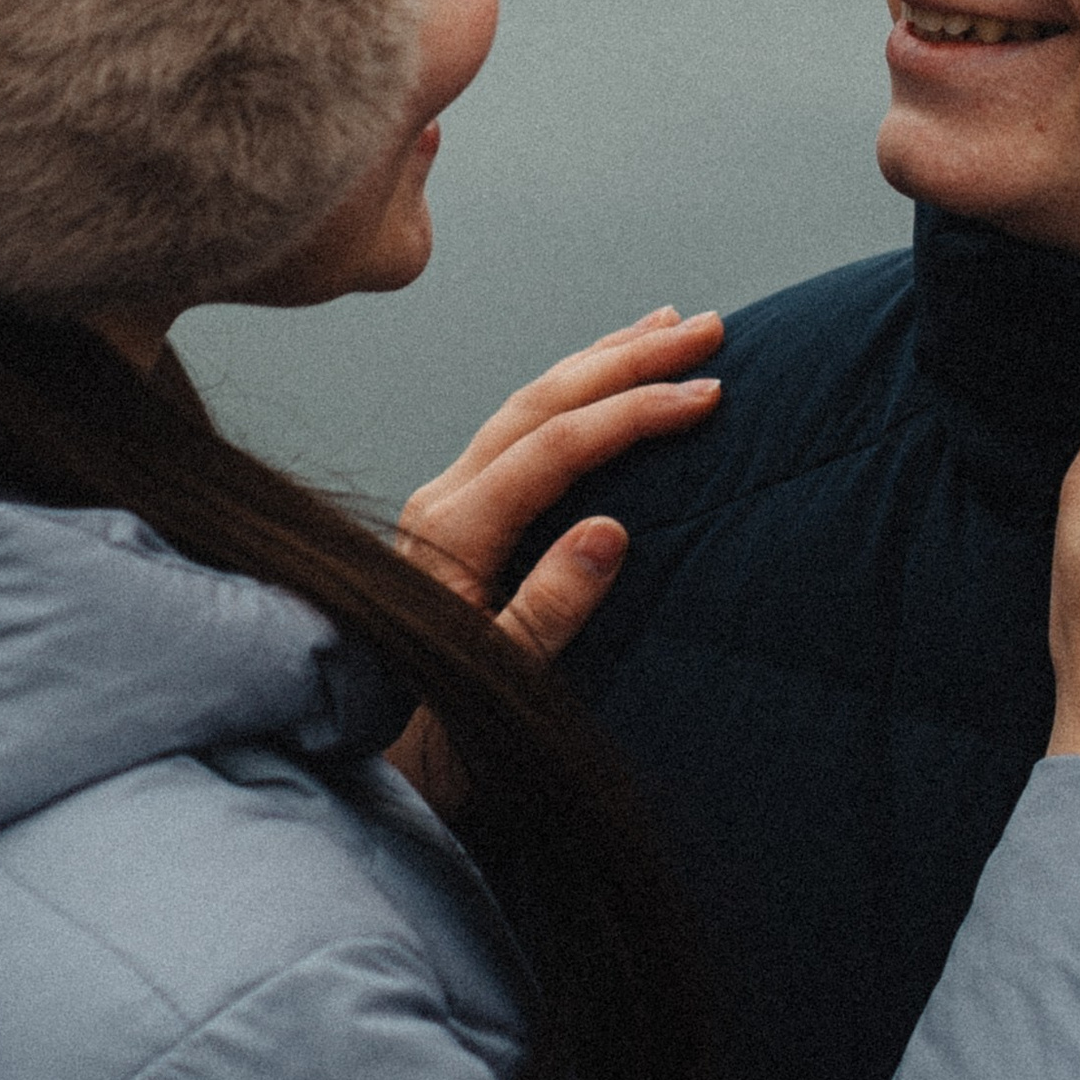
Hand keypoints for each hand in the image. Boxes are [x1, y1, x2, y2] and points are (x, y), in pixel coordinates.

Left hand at [388, 308, 721, 805]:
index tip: (707, 394)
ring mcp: (448, 501)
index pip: (556, 446)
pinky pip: (522, 429)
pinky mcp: (458, 513)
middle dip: (627, 358)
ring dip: (602, 361)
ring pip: (530, 403)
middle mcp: (445, 499)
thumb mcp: (504, 683)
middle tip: (706, 331)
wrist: (373, 751)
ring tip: (670, 328)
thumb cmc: (441, 729)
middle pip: (543, 402)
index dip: (633, 412)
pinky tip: (607, 381)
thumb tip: (609, 530)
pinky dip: (575, 393)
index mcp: (453, 532)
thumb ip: (549, 610)